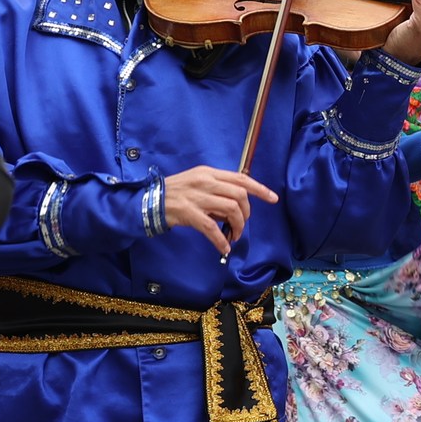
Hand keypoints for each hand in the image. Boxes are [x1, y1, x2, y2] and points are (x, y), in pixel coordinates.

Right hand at [162, 166, 278, 254]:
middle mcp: (204, 182)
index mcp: (208, 173)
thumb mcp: (197, 182)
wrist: (147, 201)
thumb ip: (217, 189)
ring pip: (231, 210)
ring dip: (237, 227)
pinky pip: (212, 228)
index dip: (259, 188)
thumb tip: (238, 207)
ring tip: (233, 236)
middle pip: (240, 195)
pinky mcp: (188, 213)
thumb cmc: (175, 193)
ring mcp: (196, 197)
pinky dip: (221, 241)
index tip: (273, 198)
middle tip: (241, 224)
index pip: (241, 178)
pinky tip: (224, 248)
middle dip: (247, 212)